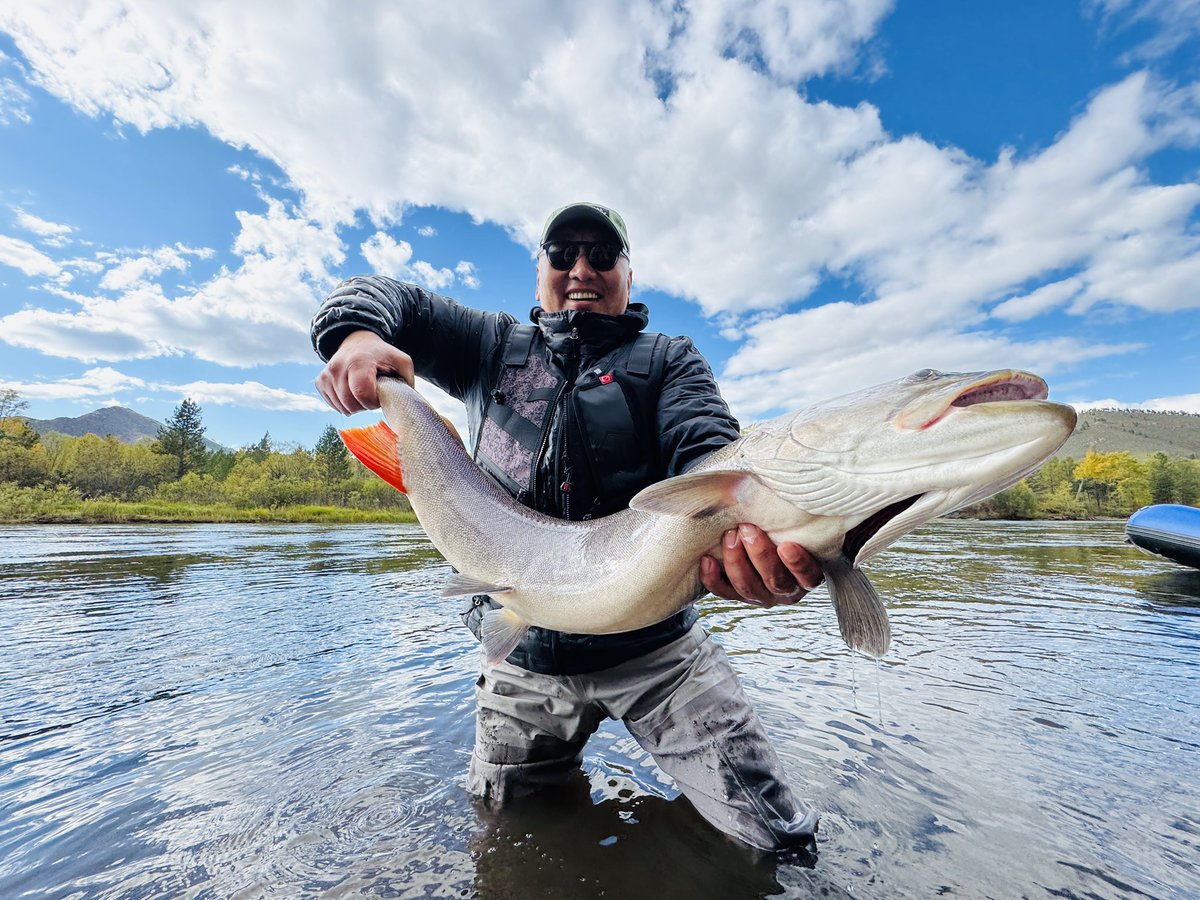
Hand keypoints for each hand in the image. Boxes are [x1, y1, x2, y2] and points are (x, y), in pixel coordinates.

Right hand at [315, 330, 414, 413]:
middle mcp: (337, 367)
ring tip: (363, 390)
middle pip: (351, 404)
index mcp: (358, 362)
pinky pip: (333, 405)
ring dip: (355, 405)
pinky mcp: (320, 381)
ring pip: (342, 407)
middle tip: (373, 393)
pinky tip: (352, 391)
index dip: (373, 402)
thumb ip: (408, 380)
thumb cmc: (382, 355)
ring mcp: (326, 374)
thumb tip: (404, 401)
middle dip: (365, 405)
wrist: (358, 342)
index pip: (362, 394)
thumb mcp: (401, 361)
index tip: (379, 395)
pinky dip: (345, 404)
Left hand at [700, 524, 822, 607]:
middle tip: (747, 528)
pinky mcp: (736, 595)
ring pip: (748, 587)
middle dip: (759, 554)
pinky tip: (707, 559)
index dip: (798, 564)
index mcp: (804, 576)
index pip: (809, 577)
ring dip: (736, 561)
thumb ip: (787, 518)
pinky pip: (723, 592)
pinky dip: (712, 578)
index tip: (786, 546)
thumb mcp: (790, 526)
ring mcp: (760, 595)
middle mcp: (784, 590)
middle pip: (774, 580)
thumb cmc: (780, 530)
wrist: (760, 540)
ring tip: (729, 536)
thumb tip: (768, 489)